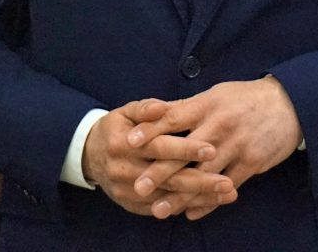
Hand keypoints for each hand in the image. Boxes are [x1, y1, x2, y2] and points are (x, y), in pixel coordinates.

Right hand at [82, 105, 235, 216]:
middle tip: (228, 183)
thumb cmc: (117, 127)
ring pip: (167, 198)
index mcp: (125, 144)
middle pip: (167, 179)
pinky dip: (185, 206)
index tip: (212, 148)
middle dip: (200, 181)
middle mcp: (125, 171)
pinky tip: (208, 202)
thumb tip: (161, 107)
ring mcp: (127, 191)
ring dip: (199, 198)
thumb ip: (146, 108)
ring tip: (228, 194)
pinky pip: (161, 209)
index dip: (186, 149)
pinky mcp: (130, 205)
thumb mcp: (127, 111)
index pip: (160, 147)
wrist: (89, 155)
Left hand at [127, 76, 302, 220]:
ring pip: (203, 175)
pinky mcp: (251, 163)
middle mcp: (219, 125)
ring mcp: (236, 145)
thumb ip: (188, 107)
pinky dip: (208, 202)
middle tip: (137, 186)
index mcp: (208, 104)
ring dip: (180, 195)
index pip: (173, 116)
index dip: (151, 129)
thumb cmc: (245, 98)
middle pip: (184, 150)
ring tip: (159, 209)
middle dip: (159, 170)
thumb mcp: (216, 94)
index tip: (129, 141)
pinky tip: (191, 213)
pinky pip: (225, 186)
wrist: (289, 104)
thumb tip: (155, 113)